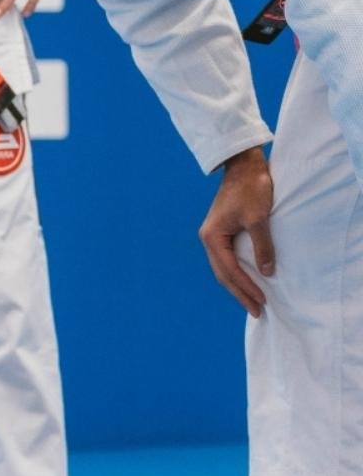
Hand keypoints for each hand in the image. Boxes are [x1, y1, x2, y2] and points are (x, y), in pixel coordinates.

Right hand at [200, 148, 275, 315]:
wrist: (243, 165)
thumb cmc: (250, 188)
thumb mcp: (259, 218)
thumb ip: (262, 246)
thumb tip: (267, 272)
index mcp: (212, 236)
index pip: (230, 270)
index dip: (246, 288)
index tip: (263, 301)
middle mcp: (208, 238)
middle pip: (223, 274)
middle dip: (240, 293)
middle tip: (257, 311)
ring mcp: (214, 234)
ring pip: (224, 268)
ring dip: (238, 285)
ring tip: (253, 300)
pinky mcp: (222, 231)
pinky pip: (228, 258)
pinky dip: (237, 272)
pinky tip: (247, 279)